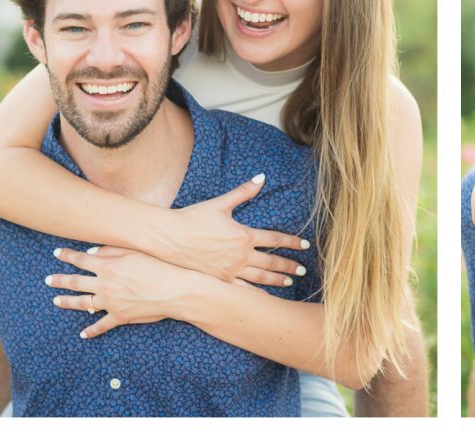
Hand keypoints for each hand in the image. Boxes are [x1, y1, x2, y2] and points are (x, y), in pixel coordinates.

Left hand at [45, 246, 228, 338]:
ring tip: (56, 301)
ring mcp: (110, 303)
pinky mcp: (120, 317)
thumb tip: (92, 250)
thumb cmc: (160, 266)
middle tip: (48, 279)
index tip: (56, 253)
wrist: (175, 290)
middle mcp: (105, 285)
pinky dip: (91, 331)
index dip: (67, 256)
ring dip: (68, 302)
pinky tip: (83, 334)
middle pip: (76, 282)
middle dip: (60, 280)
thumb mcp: (137, 251)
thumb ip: (113, 249)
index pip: (82, 260)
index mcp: (108, 267)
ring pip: (83, 303)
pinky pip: (101, 326)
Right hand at [160, 174, 309, 284]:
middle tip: (304, 269)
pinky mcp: (219, 280)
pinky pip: (242, 289)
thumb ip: (244, 192)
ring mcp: (230, 270)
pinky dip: (255, 293)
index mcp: (243, 235)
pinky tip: (263, 297)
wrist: (169, 238)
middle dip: (289, 265)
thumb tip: (261, 177)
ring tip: (290, 281)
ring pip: (260, 277)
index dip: (292, 242)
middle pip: (272, 261)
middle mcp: (240, 255)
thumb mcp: (220, 203)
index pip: (275, 239)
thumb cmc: (194, 218)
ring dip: (276, 279)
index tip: (305, 245)